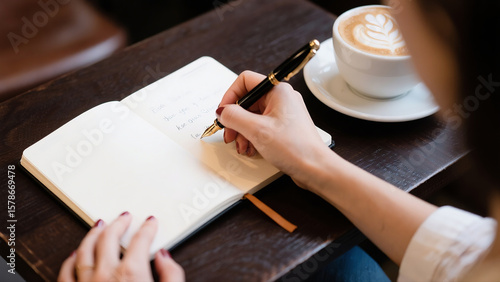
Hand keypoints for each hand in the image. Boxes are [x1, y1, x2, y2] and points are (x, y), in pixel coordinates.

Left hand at [58, 213, 184, 281]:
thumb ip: (172, 275)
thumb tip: (165, 257)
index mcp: (131, 274)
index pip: (141, 240)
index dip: (148, 228)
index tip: (150, 223)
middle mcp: (105, 276)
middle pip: (109, 238)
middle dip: (118, 224)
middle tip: (124, 217)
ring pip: (84, 250)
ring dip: (92, 234)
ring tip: (99, 225)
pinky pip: (65, 273)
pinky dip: (70, 259)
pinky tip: (74, 253)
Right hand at [218, 71, 329, 187]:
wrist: (315, 168)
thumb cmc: (295, 147)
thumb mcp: (257, 130)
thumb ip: (234, 117)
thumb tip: (222, 112)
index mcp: (277, 91)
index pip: (245, 81)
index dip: (230, 96)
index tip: (223, 112)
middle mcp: (281, 98)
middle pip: (247, 101)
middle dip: (235, 119)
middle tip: (228, 134)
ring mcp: (283, 113)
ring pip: (252, 116)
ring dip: (242, 131)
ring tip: (241, 146)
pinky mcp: (283, 127)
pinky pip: (260, 126)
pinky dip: (251, 137)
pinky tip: (250, 149)